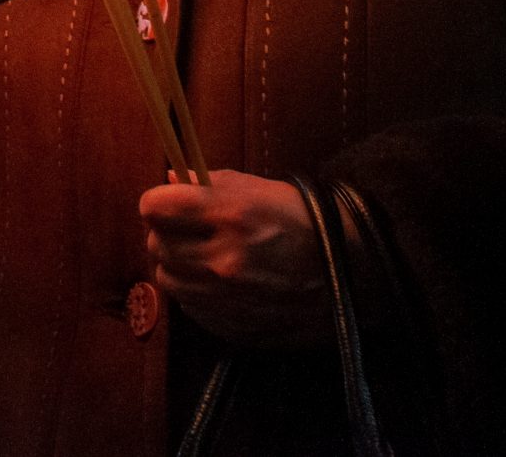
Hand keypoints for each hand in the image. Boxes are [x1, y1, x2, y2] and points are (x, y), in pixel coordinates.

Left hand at [139, 169, 327, 346]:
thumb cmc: (304, 222)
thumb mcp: (259, 188)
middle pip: (156, 244)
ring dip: (178, 265)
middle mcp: (223, 259)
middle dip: (167, 234)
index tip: (169, 203)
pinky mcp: (230, 327)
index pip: (156, 208)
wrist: (349, 276)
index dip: (159, 202)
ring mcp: (226, 298)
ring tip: (204, 257)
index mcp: (230, 215)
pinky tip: (220, 283)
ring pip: (168, 279)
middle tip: (188, 230)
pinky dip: (196, 293)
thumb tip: (170, 180)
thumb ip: (209, 183)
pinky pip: (190, 307)